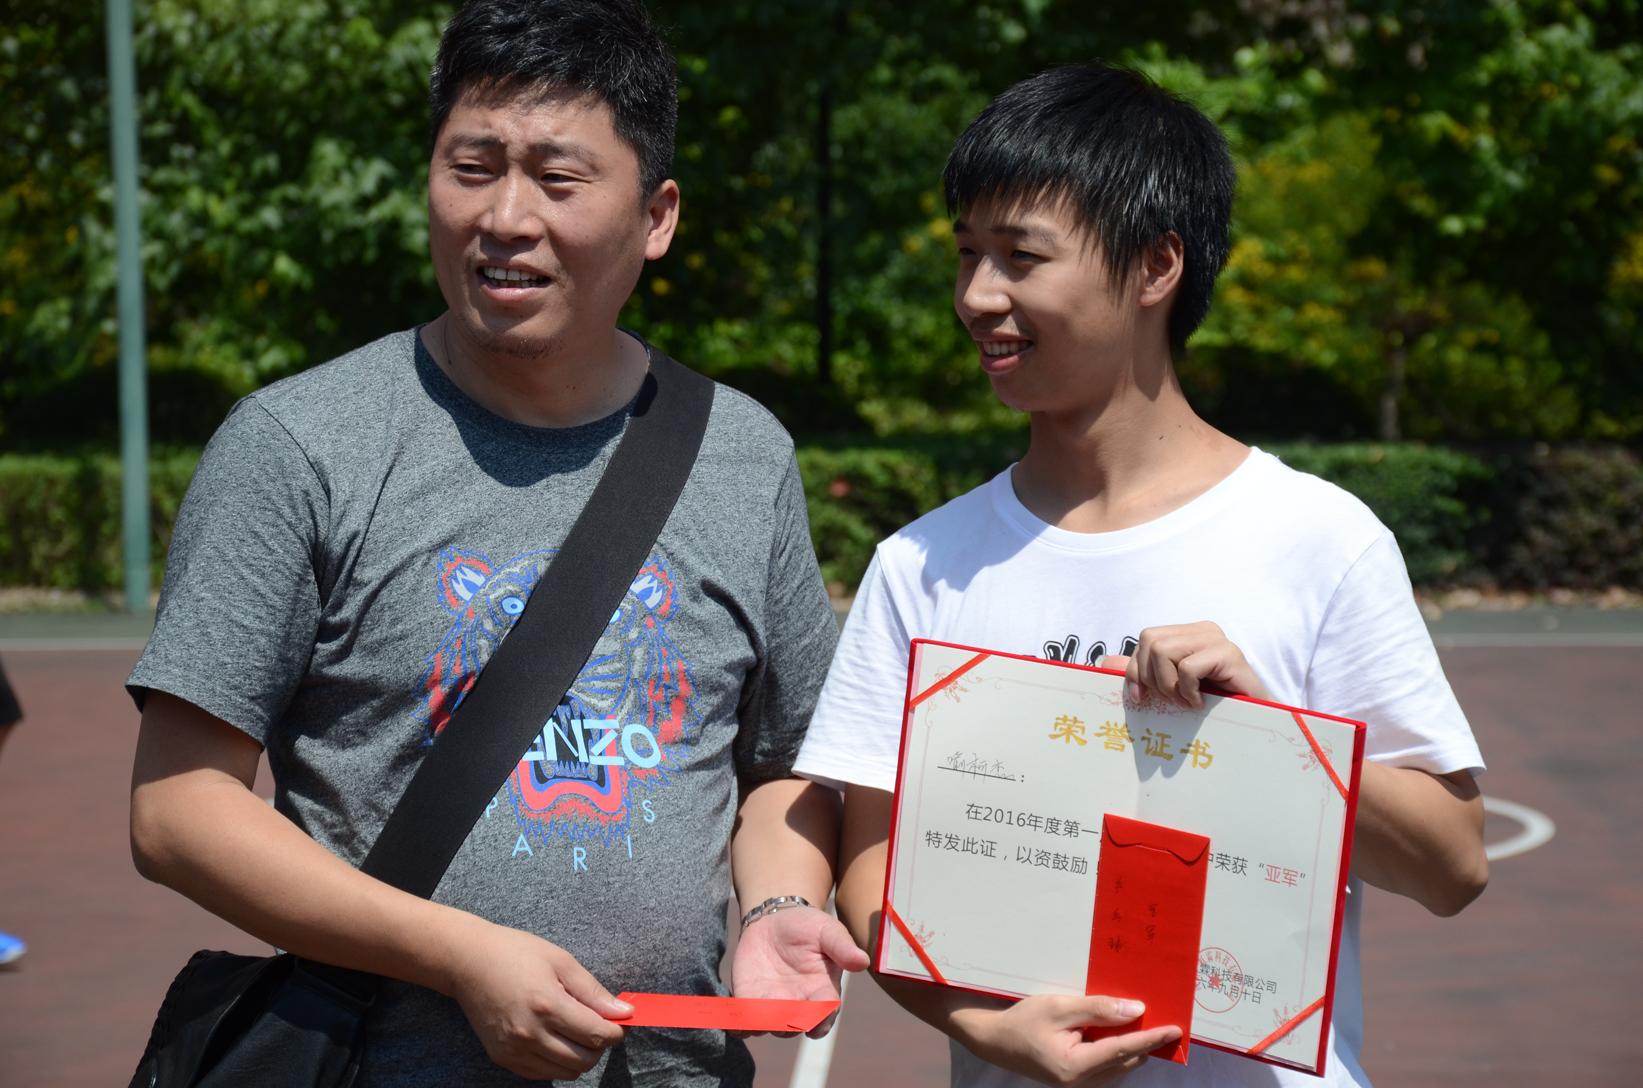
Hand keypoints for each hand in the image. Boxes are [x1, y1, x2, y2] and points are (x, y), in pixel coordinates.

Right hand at [444, 918, 629, 1080]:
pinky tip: (557, 1039)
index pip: (596, 1035)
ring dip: (581, 1056)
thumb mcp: (561, 961)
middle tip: (600, 1025)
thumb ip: (593, 992)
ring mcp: (514, 1050)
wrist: (468, 962)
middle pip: (584, 1060)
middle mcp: (530, 1034)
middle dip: (601, 1045)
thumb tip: (624, 1012)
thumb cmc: (516, 953)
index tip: (621, 1022)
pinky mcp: (503, 1058)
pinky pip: (542, 1073)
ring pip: (566, 1072)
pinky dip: (558, 1062)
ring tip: (578, 1031)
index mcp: (547, 1005)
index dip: (616, 1032)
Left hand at [730, 905, 868, 1037]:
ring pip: (767, 1025)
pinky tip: (733, 1024)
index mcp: (822, 991)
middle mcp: (798, 1004)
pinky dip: (738, 1025)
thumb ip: (841, 947)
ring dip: (760, 1024)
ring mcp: (772, 1005)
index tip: (814, 1024)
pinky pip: (743, 1020)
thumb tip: (862, 961)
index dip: (820, 1020)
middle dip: (786, 1023)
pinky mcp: (749, 1000)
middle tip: (780, 1017)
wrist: (775, 919)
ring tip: (754, 1019)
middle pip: (794, 1024)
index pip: (825, 1012)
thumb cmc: (808, 927)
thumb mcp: (828, 930)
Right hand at [957, 993, 1179, 1086]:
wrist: (994, 1040)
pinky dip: (1119, 1054)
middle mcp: (1080, 1082)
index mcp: (1076, 1065)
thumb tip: (1135, 1010)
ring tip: (1150, 1030)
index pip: (1123, 1049)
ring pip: (1118, 1069)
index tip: (1175, 1029)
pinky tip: (1123, 1039)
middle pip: (1125, 1062)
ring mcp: (1077, 1085)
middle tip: (1167, 1026)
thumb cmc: (1023, 1020)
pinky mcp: (1073, 1081)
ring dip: (1133, 1050)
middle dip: (1147, 1044)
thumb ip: (1098, 1009)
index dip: (1151, 1037)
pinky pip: (1106, 1070)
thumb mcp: (1060, 1006)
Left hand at [1101, 621, 1270, 707]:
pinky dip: (1188, 692)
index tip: (1141, 698)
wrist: (1253, 720)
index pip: (1145, 639)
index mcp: (1188, 633)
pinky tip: (1201, 703)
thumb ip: (1142, 673)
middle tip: (1172, 700)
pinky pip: (1188, 668)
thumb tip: (1106, 663)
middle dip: (1152, 677)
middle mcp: (1202, 630)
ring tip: (1186, 701)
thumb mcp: (1171, 688)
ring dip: (1170, 686)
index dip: (1136, 670)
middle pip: (1151, 641)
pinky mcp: (1229, 654)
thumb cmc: (1211, 705)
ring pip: (1164, 651)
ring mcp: (1217, 639)